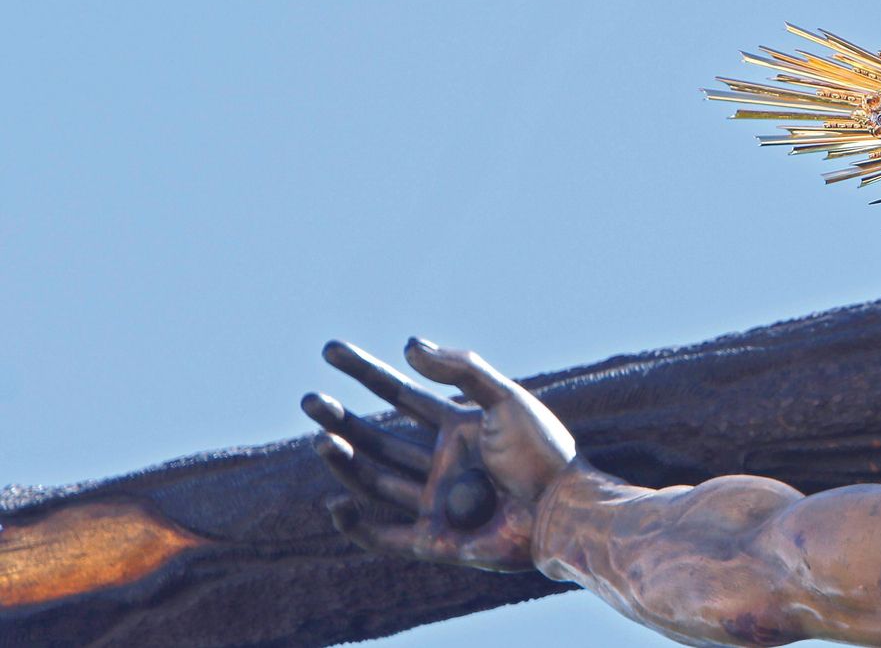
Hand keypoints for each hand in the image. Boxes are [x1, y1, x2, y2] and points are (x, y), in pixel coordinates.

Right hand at [303, 337, 576, 571]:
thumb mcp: (506, 398)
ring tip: (322, 439)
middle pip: (379, 440)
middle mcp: (442, 464)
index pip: (401, 395)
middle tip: (310, 400)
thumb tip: (408, 345)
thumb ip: (461, 369)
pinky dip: (355, 524)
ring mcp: (435, 503)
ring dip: (345, 461)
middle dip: (342, 420)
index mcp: (459, 427)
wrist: (564, 510)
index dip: (366, 372)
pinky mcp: (434, 541)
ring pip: (375, 481)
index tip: (331, 350)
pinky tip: (336, 502)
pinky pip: (383, 536)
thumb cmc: (544, 452)